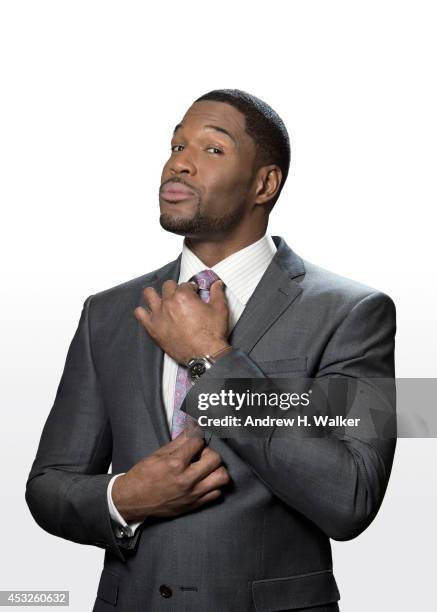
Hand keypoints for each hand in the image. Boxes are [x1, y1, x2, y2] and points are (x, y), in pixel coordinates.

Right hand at [111, 427, 229, 520]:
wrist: (132, 500)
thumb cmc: (143, 475)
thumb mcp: (157, 454)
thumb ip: (178, 442)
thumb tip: (192, 429)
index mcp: (175, 464)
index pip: (198, 443)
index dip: (197, 438)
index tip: (195, 439)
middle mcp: (186, 480)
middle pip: (215, 459)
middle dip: (209, 452)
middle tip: (201, 454)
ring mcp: (192, 494)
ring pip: (222, 477)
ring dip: (216, 469)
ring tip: (206, 467)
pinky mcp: (194, 505)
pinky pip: (217, 494)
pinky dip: (214, 485)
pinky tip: (204, 480)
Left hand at [134, 279, 229, 363]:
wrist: (205, 354)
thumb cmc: (211, 334)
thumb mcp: (220, 309)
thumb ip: (217, 293)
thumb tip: (216, 284)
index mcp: (184, 295)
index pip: (185, 284)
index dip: (191, 288)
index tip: (193, 293)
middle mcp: (168, 302)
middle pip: (167, 286)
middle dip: (175, 289)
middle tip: (181, 297)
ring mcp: (158, 315)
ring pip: (149, 294)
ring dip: (155, 294)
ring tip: (162, 299)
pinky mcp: (153, 328)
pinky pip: (139, 313)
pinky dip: (143, 311)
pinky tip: (151, 313)